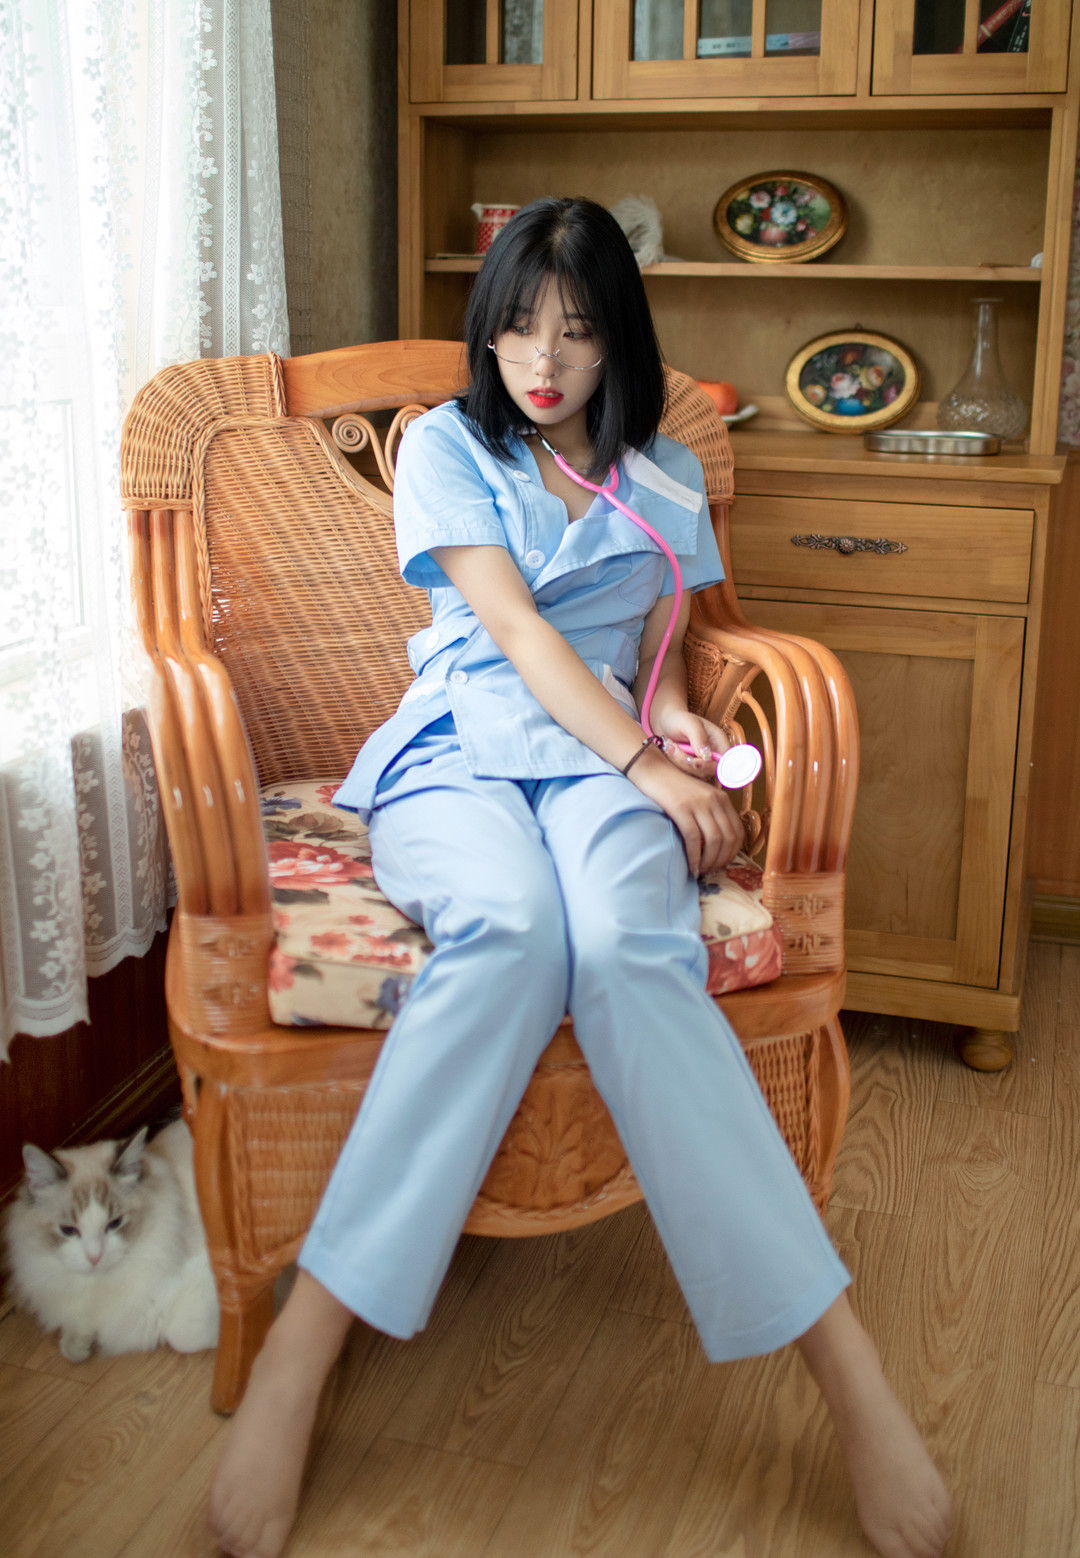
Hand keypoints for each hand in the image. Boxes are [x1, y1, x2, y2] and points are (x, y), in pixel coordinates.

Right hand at [626, 747, 743, 875]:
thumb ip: (711, 814)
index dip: (733, 852)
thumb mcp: (700, 798)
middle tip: (711, 871)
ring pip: (714, 839)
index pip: (738, 831)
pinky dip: (694, 856)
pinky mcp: (681, 807)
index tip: (722, 863)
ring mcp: (698, 803)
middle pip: (728, 838)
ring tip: (701, 870)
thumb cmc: (674, 788)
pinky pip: (693, 837)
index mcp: (722, 799)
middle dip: (721, 860)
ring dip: (709, 861)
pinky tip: (691, 866)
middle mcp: (714, 800)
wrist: (653, 770)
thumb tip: (716, 844)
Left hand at [650, 709, 729, 782]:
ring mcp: (703, 764)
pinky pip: (686, 775)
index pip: (723, 762)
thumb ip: (698, 737)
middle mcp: (714, 755)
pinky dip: (676, 765)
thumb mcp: (689, 723)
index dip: (711, 765)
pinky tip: (669, 751)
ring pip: (695, 774)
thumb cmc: (678, 719)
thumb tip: (706, 755)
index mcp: (719, 742)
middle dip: (688, 762)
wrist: (665, 723)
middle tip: (672, 747)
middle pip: (708, 771)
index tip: (695, 762)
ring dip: (679, 763)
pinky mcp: (692, 769)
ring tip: (669, 746)